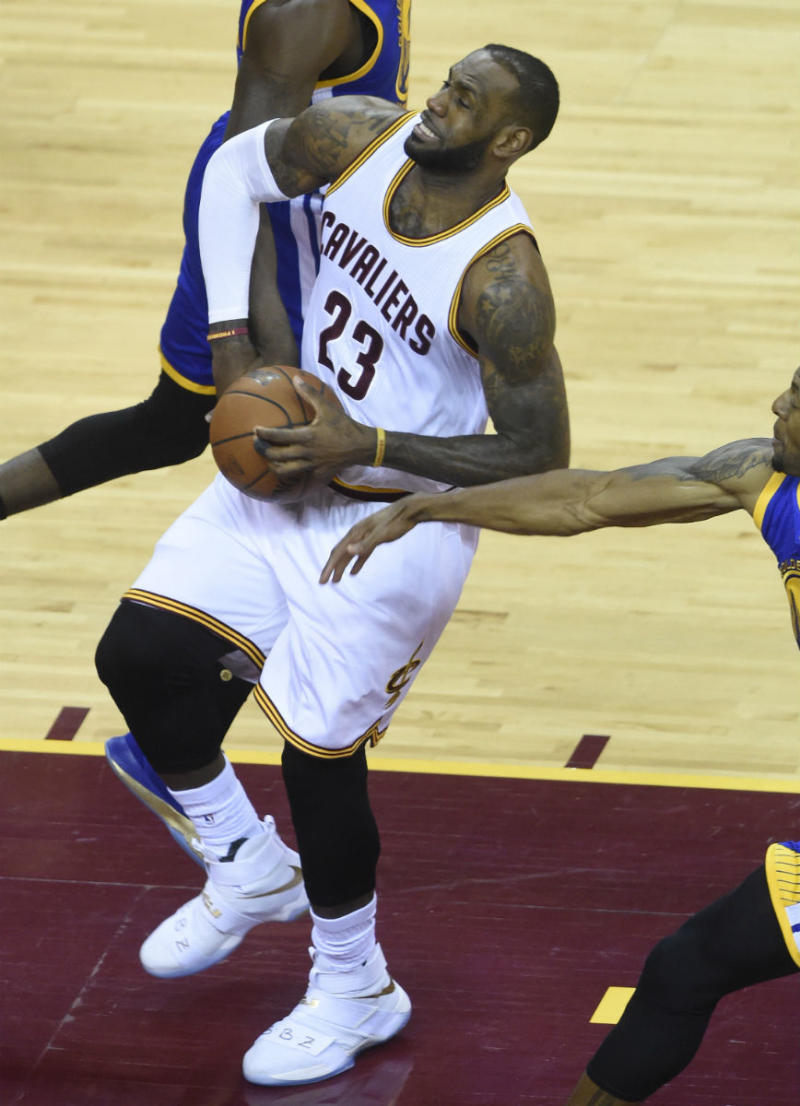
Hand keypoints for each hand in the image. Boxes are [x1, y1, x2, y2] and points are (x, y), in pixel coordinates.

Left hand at [254, 375, 374, 483]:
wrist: (361, 447)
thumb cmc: (344, 426)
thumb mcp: (327, 408)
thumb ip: (310, 394)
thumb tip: (296, 379)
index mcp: (306, 436)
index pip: (278, 437)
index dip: (264, 434)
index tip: (255, 430)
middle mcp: (306, 453)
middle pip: (276, 456)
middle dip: (262, 451)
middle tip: (256, 444)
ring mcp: (311, 466)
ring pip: (285, 471)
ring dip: (273, 466)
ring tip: (268, 460)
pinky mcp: (317, 474)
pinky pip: (300, 477)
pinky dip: (291, 475)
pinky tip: (287, 471)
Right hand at [319, 497, 421, 582]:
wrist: (409, 511)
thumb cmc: (395, 522)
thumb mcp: (381, 534)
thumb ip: (365, 543)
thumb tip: (347, 550)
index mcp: (355, 533)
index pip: (337, 553)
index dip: (329, 567)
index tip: (322, 581)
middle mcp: (357, 535)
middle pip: (340, 554)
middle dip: (331, 568)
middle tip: (323, 582)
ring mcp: (365, 537)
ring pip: (349, 555)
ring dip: (342, 567)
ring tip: (336, 581)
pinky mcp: (374, 540)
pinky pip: (361, 554)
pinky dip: (356, 563)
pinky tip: (354, 572)